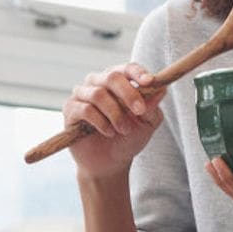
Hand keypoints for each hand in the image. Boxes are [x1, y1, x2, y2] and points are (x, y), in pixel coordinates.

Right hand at [64, 62, 165, 178]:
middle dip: (129, 94)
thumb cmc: (129, 139)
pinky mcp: (71, 109)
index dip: (138, 72)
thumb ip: (153, 107)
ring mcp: (82, 95)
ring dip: (116, 114)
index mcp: (119, 82)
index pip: (127, 69)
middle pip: (112, 76)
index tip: (149, 82)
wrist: (110, 163)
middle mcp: (99, 83)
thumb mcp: (147, 123)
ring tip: (124, 130)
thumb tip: (162, 89)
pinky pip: (86, 109)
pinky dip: (101, 122)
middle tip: (140, 111)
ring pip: (99, 94)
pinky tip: (109, 132)